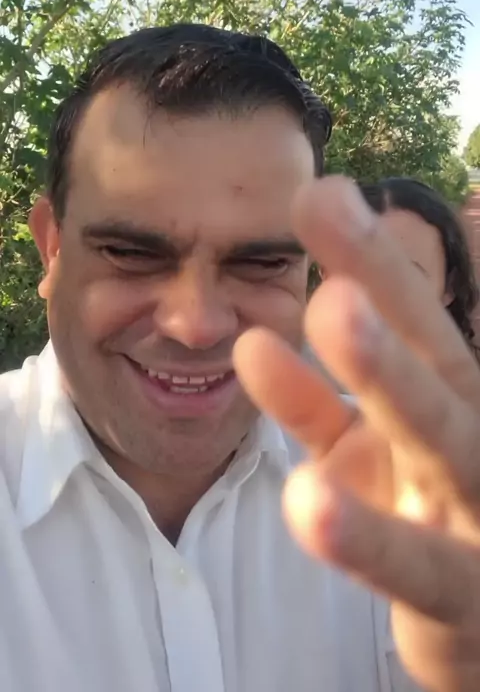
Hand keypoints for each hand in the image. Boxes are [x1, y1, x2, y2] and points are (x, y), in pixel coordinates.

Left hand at [234, 177, 479, 691]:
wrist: (477, 614)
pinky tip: (307, 495)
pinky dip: (364, 531)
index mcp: (449, 399)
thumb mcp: (368, 447)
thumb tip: (262, 335)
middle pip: (430, 346)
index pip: (414, 318)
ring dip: (386, 371)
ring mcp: (472, 510)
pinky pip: (411, 563)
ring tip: (327, 306)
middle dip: (381, 276)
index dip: (372, 256)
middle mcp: (470, 436)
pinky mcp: (459, 594)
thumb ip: (318, 400)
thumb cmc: (422, 512)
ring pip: (437, 434)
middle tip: (324, 201)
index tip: (322, 189)